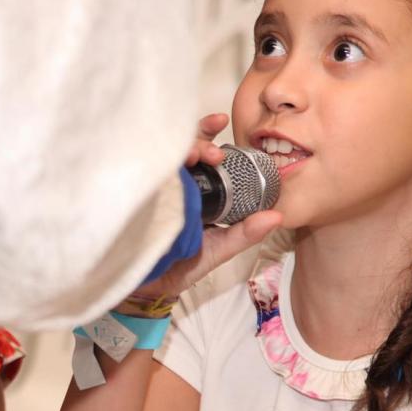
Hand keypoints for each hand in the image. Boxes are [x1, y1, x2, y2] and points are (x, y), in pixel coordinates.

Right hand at [130, 113, 282, 302]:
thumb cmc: (181, 267)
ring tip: (196, 156)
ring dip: (181, 150)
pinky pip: (141, 173)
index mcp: (193, 189)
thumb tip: (277, 216)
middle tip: (212, 152)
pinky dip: (153, 163)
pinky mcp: (134, 197)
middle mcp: (173, 184)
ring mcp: (152, 189)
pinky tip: (165, 165)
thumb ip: (246, 233)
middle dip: (197, 139)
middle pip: (180, 147)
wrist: (147, 289)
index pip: (199, 151)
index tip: (222, 121)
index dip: (208, 132)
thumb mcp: (219, 250)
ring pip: (162, 155)